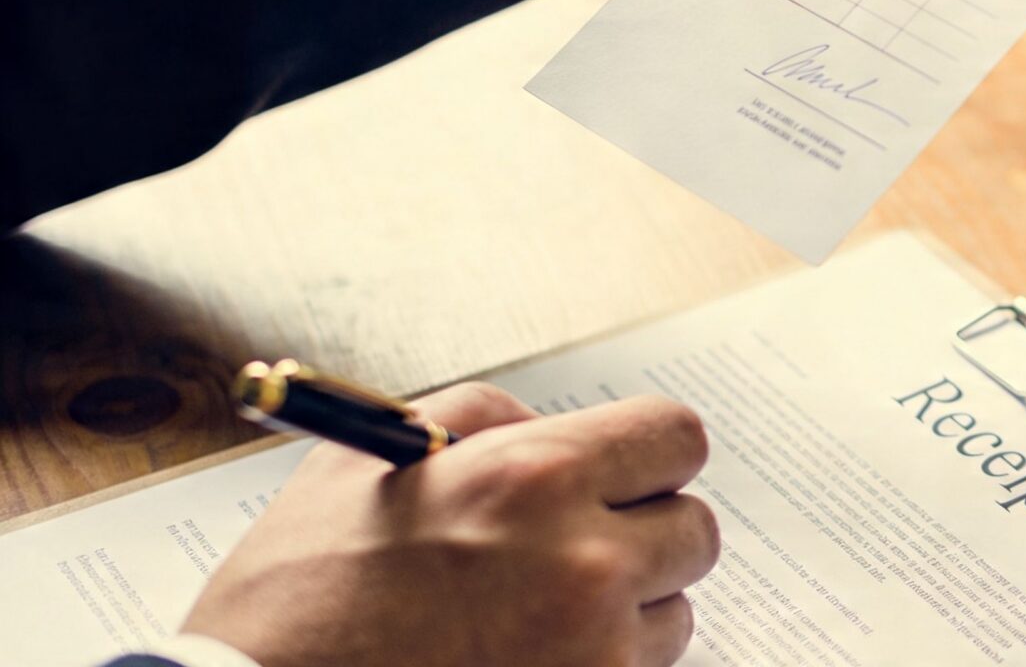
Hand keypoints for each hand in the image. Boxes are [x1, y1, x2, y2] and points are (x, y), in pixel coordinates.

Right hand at [182, 383, 718, 666]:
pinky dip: (599, 666)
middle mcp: (583, 560)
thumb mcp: (371, 457)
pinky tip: (521, 658)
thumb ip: (485, 418)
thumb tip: (553, 424)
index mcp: (535, 475)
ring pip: (674, 609)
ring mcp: (592, 649)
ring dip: (626, 611)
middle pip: (694, 528)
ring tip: (531, 617)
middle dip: (641, 533)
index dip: (648, 454)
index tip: (621, 473)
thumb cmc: (299, 593)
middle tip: (571, 550)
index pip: (676, 437)